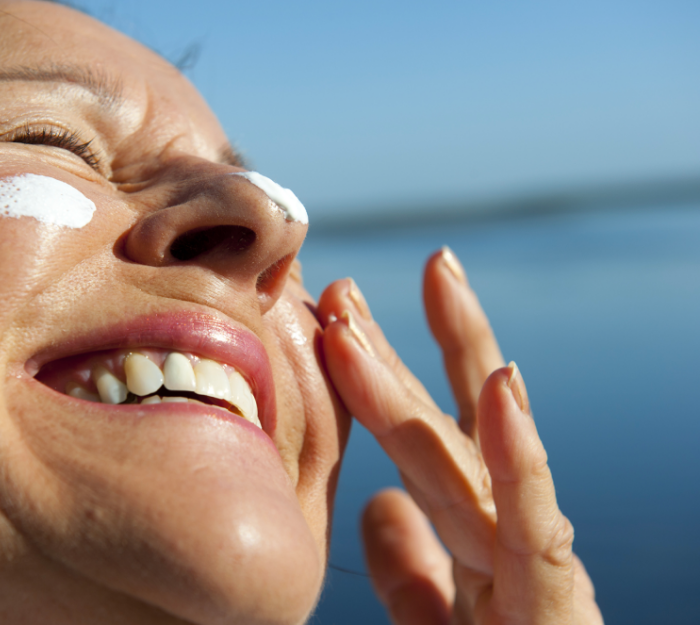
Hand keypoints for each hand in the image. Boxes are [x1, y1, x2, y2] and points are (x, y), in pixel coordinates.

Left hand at [316, 248, 602, 624]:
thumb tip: (379, 505)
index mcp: (472, 532)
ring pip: (480, 451)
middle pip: (445, 423)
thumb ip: (414, 568)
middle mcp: (502, 531)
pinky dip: (519, 454)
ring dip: (458, 363)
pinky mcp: (558, 598)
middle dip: (400, 349)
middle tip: (350, 282)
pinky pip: (534, 520)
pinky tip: (502, 389)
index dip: (380, 376)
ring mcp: (532, 557)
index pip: (420, 438)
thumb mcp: (438, 622)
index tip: (335, 319)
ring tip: (439, 281)